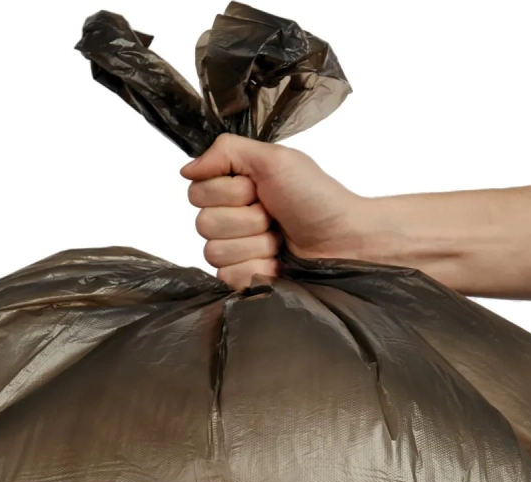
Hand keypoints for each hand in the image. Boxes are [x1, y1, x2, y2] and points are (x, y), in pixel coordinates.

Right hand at [180, 133, 369, 289]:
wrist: (344, 240)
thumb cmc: (317, 199)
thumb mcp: (275, 160)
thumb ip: (227, 152)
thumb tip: (187, 169)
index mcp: (232, 188)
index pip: (196, 192)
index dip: (230, 193)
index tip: (259, 191)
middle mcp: (228, 219)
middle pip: (203, 224)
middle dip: (246, 220)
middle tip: (274, 217)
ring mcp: (234, 252)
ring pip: (215, 252)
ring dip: (255, 245)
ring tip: (279, 240)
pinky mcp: (243, 280)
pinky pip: (228, 277)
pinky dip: (258, 269)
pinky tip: (277, 264)